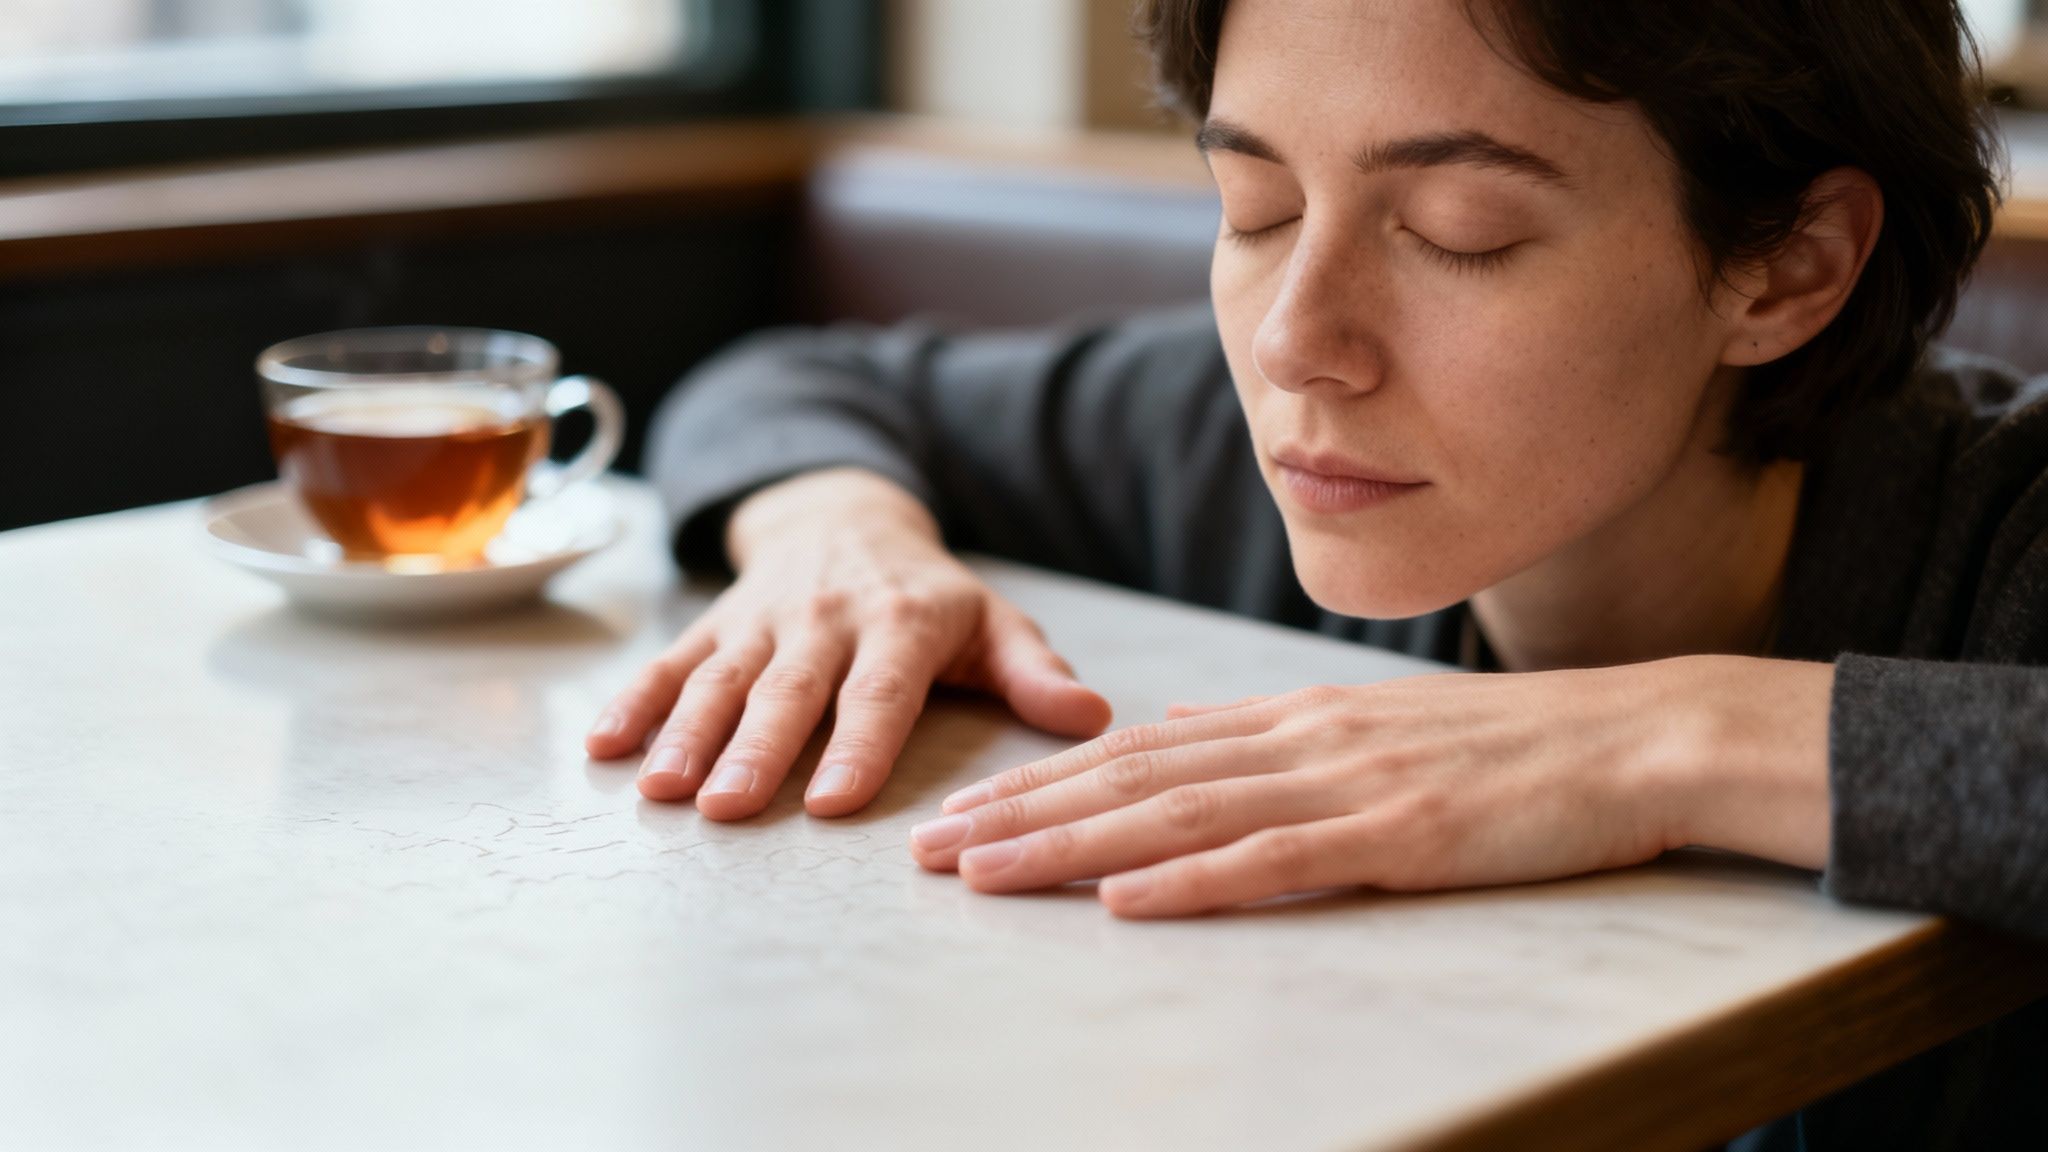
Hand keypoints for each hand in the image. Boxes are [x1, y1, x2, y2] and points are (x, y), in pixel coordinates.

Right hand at [586, 469, 1112, 818]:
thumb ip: (1034, 673)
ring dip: (686, 735)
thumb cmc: (929, 593)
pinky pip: (673, 662)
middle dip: (755, 751)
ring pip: (722, 679)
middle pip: (789, 691)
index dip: (859, 746)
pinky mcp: (718, 621)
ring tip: (661, 790)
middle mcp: (826, 617)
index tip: (833, 804)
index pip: (879, 691)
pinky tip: (603, 747)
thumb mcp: (991, 620)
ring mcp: (764, 619)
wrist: (845, 515)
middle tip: (727, 808)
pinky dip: (636, 702)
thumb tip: (1093, 719)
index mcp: (902, 621)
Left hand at [907, 655, 1834, 917]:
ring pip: (1178, 818)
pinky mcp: (1400, 834)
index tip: (964, 811)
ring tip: (986, 875)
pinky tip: (1126, 905)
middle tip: (929, 852)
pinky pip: (1277, 863)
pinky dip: (1194, 885)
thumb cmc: (1511, 747)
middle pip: (1131, 782)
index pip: (1137, 752)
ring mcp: (1346, 783)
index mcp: (1291, 717)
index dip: (1042, 783)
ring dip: (1072, 849)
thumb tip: (1175, 735)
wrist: (1636, 735)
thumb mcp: (1371, 724)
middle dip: (1021, 817)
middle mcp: (1299, 739)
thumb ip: (1268, 733)